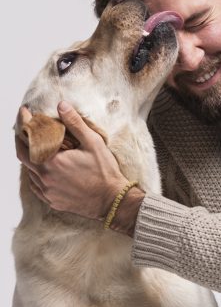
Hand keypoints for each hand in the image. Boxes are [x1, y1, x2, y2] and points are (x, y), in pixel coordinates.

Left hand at [15, 101, 128, 219]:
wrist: (112, 200)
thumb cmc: (104, 171)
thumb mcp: (93, 142)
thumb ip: (75, 123)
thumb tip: (61, 105)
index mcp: (51, 162)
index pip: (26, 140)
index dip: (23, 123)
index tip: (25, 112)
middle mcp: (44, 178)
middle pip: (23, 156)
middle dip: (22, 140)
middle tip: (28, 128)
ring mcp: (47, 191)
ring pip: (29, 171)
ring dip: (31, 158)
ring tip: (39, 147)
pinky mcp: (52, 201)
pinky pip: (36, 186)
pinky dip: (36, 174)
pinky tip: (45, 169)